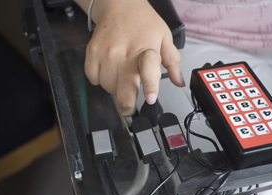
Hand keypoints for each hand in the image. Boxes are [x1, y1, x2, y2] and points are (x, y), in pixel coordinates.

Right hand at [84, 0, 184, 115]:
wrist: (119, 4)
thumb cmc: (142, 22)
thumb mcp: (164, 38)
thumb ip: (173, 62)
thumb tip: (179, 82)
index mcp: (147, 50)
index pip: (149, 70)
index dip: (150, 87)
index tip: (150, 99)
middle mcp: (125, 53)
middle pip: (123, 91)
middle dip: (127, 105)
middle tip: (129, 107)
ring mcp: (106, 54)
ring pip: (108, 87)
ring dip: (114, 87)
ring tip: (121, 73)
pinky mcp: (92, 53)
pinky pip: (93, 79)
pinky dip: (99, 79)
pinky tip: (108, 69)